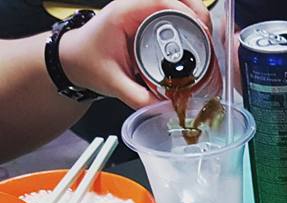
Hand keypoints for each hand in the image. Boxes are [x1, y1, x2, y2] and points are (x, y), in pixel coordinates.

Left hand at [58, 0, 212, 108]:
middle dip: (198, 15)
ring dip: (197, 18)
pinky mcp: (150, 22)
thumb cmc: (88, 61)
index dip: (187, 14)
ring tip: (208, 40)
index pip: (162, 1)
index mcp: (125, 13)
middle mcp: (136, 7)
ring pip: (179, 4)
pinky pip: (176, 16)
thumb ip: (140, 98)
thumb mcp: (113, 83)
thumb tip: (166, 107)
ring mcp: (144, 13)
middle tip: (209, 39)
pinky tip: (199, 40)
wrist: (75, 59)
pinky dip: (191, 25)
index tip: (201, 33)